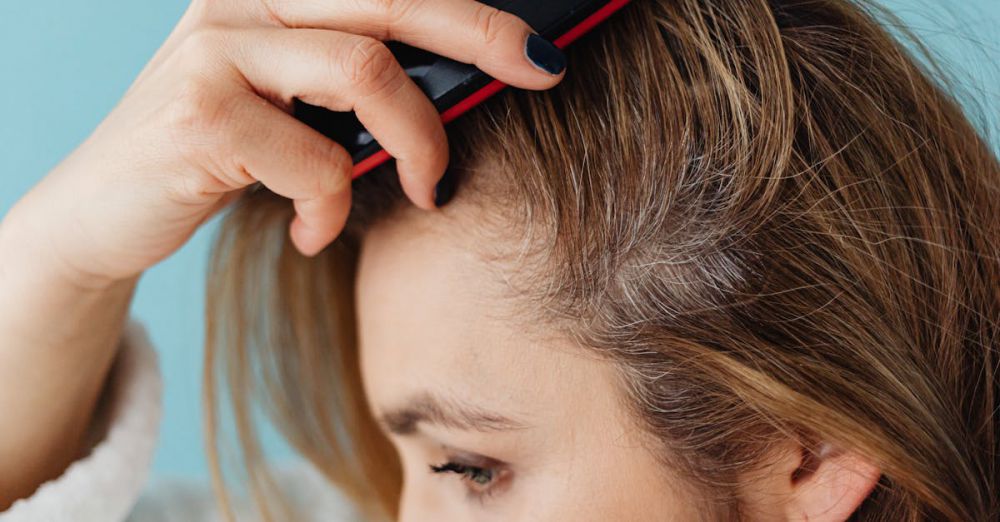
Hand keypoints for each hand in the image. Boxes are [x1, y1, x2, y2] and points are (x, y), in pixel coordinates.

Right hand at [3, 0, 566, 288]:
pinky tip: (312, 232)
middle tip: (539, 73)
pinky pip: (315, 161)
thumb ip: (353, 83)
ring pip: (364, 71)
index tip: (537, 50)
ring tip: (424, 192)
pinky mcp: (199, 116)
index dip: (470, 11)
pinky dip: (332, 208)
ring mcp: (215, 50)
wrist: (104, 211)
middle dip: (480, 36)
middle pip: (389, 0)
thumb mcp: (289, 105)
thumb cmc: (218, 158)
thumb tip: (461, 86)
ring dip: (416, 144)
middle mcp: (240, 2)